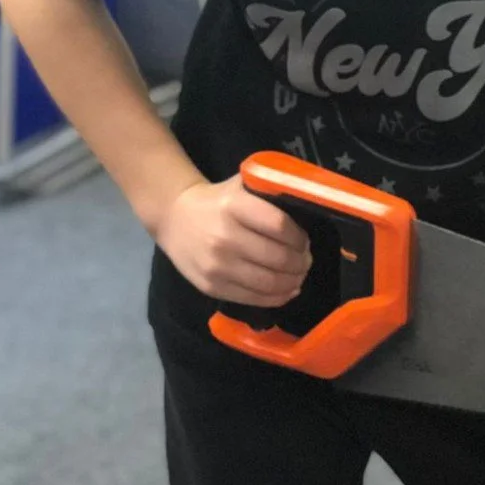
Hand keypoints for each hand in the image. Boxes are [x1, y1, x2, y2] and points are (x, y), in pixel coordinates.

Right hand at [156, 174, 311, 305]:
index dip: (299, 237)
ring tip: (298, 275)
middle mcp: (224, 237)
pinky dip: (277, 297)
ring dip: (293, 281)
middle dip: (300, 262)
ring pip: (269, 282)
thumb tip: (310, 206)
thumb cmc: (218, 201)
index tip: (304, 241)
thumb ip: (271, 193)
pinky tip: (286, 290)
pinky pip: (254, 298)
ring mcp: (216, 265)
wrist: (174, 218)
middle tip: (305, 260)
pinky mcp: (212, 286)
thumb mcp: (242, 186)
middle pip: (278, 258)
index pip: (280, 226)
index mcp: (234, 206)